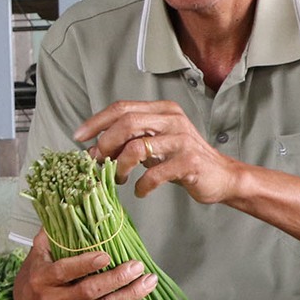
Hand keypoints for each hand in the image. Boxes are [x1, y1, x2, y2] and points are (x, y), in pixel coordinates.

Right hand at [13, 231, 157, 299]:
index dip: (86, 264)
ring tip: (148, 283)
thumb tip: (72, 206)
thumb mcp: (38, 252)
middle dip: (118, 279)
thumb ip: (54, 233)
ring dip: (129, 297)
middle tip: (138, 267)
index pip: (64, 272)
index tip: (107, 255)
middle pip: (89, 292)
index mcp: (40, 279)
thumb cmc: (36, 274)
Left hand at [75, 99, 245, 204]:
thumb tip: (92, 151)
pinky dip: (142, 185)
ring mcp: (182, 139)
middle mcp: (172, 119)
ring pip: (138, 147)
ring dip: (120, 167)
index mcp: (161, 110)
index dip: (96, 121)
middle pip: (127, 122)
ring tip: (118, 179)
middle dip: (105, 144)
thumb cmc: (181, 160)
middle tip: (97, 162)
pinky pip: (155, 173)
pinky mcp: (190, 161)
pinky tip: (140, 191)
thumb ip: (127, 143)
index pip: (121, 108)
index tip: (78, 137)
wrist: (221, 176)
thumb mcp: (153, 146)